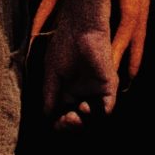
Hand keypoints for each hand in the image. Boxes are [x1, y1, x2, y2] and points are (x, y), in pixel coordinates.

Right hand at [41, 0, 117, 129]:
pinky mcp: (108, 85)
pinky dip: (97, 114)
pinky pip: (107, 108)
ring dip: (82, 123)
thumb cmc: (63, 45)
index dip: (60, 125)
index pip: (64, 117)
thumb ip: (50, 95)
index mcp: (68, 93)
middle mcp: (83, 94)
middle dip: (70, 126)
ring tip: (73, 116)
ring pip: (93, 118)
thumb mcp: (52, 73)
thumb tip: (46, 117)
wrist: (79, 28)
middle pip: (79, 121)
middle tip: (64, 121)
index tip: (54, 124)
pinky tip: (84, 107)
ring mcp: (96, 91)